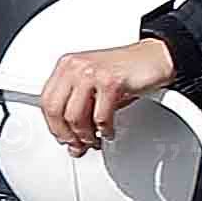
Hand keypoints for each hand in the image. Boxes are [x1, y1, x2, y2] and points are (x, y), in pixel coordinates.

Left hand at [37, 35, 180, 153]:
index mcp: (67, 66)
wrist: (155, 56)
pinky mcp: (111, 82)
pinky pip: (100, 116)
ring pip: (75, 116)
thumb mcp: (94, 84)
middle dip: (65, 134)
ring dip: (85, 135)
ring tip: (94, 139)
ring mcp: (92, 73)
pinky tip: (109, 131)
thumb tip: (72, 138)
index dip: (53, 125)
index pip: (46, 100)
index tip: (62, 137)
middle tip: (77, 144)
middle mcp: (76, 67)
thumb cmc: (126, 70)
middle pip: (55, 110)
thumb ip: (80, 107)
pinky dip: (105, 130)